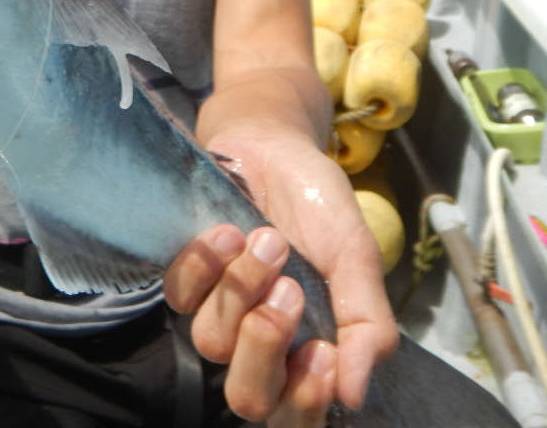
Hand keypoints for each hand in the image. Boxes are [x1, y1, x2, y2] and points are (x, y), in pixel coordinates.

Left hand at [164, 130, 397, 425]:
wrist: (275, 145)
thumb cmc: (318, 204)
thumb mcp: (356, 256)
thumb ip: (365, 322)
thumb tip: (355, 394)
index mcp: (309, 350)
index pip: (298, 416)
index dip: (304, 401)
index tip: (320, 353)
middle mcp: (260, 343)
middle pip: (247, 397)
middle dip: (265, 346)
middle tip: (289, 291)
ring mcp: (220, 312)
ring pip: (213, 342)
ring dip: (243, 288)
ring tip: (268, 240)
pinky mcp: (186, 277)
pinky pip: (181, 296)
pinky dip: (206, 264)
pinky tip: (230, 232)